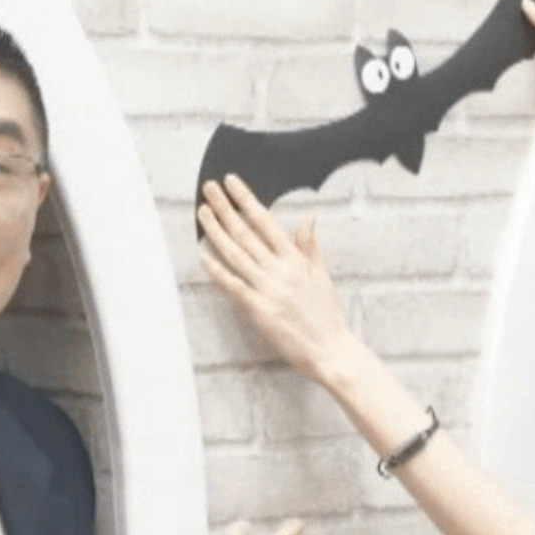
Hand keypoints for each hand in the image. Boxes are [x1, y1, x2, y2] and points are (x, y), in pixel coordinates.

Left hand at [197, 176, 361, 388]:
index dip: (247, 200)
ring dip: (217, 233)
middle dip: (226, 208)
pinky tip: (204, 256)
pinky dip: (218, 272)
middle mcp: (280, 271)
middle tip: (209, 189)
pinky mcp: (260, 311)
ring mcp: (269, 291)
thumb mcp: (321, 275)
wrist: (332, 351)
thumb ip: (309, 246)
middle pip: (247, 233)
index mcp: (296, 260)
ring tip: (203, 213)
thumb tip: (307, 217)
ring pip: (237, 255)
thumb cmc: (327, 316)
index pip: (267, 222)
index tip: (232, 183)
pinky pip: (235, 287)